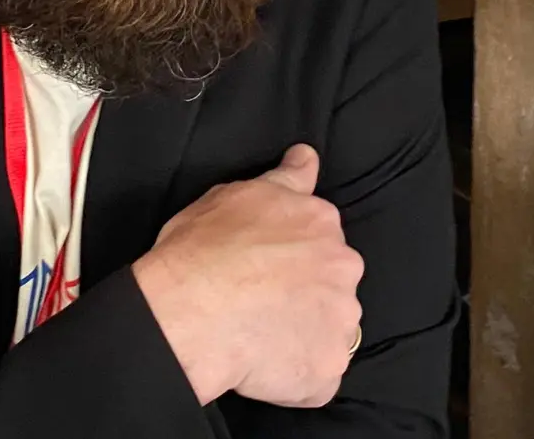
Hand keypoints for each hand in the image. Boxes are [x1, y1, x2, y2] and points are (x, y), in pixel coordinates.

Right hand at [131, 144, 363, 407]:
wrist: (190, 312)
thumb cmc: (202, 250)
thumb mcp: (237, 193)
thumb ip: (284, 178)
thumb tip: (307, 156)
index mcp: (322, 222)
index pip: (323, 239)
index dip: (292, 255)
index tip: (265, 267)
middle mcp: (343, 267)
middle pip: (333, 284)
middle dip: (306, 294)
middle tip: (260, 303)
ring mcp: (340, 321)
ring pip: (330, 329)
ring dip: (304, 334)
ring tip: (260, 336)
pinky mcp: (327, 368)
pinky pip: (319, 376)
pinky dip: (298, 376)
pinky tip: (264, 364)